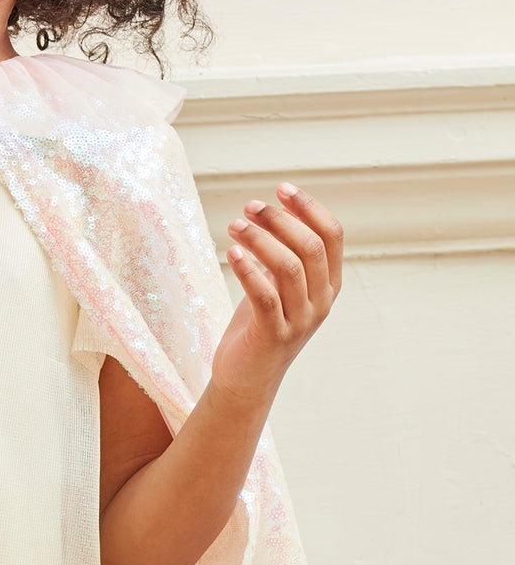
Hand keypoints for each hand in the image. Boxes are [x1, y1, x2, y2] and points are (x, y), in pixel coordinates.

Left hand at [215, 182, 343, 406]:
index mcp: (328, 284)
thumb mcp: (279, 284)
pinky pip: (265, 296)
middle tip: (249, 206)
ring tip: (234, 226)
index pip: (332, 236)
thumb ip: (286, 252)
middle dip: (280, 220)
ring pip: (288, 268)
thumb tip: (278, 207)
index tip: (281, 188)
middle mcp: (321, 301)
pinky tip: (231, 253)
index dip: (309, 208)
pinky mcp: (273, 335)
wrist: (248, 376)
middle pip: (310, 247)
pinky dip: (248, 270)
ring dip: (259, 239)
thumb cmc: (261, 323)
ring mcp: (300, 319)